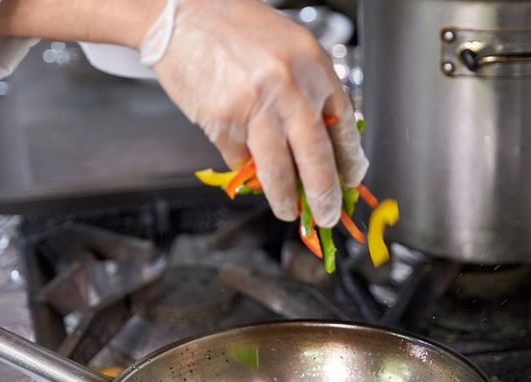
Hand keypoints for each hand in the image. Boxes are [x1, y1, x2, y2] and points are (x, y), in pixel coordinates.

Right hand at [141, 0, 367, 226]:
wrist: (181, 15)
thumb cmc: (234, 28)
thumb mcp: (288, 48)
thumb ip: (307, 90)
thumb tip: (323, 140)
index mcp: (313, 65)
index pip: (342, 125)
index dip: (348, 160)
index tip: (350, 180)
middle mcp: (289, 86)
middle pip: (316, 157)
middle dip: (324, 194)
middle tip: (327, 213)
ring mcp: (255, 106)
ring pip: (278, 170)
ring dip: (284, 198)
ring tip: (289, 211)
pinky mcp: (223, 122)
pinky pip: (240, 159)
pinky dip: (245, 166)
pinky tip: (244, 158)